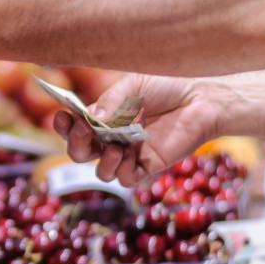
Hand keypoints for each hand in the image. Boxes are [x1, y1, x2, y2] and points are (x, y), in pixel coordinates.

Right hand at [54, 74, 223, 185]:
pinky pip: (125, 179)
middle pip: (82, 153)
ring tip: (115, 146)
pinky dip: (121, 169)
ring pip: (102, 171)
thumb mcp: (132, 86)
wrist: (201, 96)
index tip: (62, 116)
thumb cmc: (167, 85)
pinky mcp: (149, 165)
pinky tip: (129, 153)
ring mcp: (130, 154)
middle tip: (84, 131)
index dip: (64, 125)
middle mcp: (114, 138)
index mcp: (105, 118)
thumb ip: (111, 102)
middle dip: (76, 144)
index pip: (75, 127)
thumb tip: (90, 120)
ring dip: (101, 161)